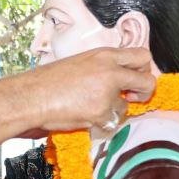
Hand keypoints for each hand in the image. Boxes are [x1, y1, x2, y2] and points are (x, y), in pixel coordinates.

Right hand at [27, 46, 156, 131]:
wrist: (30, 96)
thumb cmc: (48, 81)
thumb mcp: (79, 63)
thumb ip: (102, 69)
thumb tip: (119, 82)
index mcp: (104, 55)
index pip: (141, 55)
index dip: (142, 69)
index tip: (134, 78)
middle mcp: (110, 70)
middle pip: (147, 80)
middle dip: (144, 92)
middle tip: (131, 98)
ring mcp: (107, 92)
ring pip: (127, 107)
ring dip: (114, 111)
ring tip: (90, 108)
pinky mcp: (101, 112)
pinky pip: (112, 122)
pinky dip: (101, 123)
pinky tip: (84, 116)